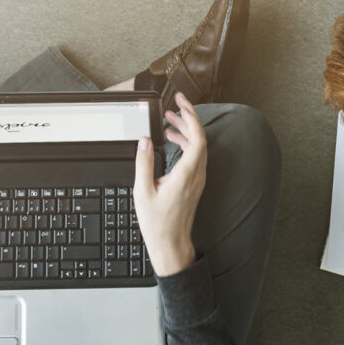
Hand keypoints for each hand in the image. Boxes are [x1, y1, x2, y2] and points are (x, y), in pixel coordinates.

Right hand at [133, 93, 206, 276]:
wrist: (170, 243)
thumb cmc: (158, 223)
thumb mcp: (143, 191)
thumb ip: (144, 163)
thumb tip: (145, 141)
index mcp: (187, 173)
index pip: (197, 136)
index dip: (191, 115)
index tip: (182, 101)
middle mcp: (197, 174)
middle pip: (199, 137)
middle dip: (187, 117)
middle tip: (174, 105)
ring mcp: (197, 178)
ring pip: (198, 146)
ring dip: (185, 130)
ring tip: (168, 121)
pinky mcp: (194, 182)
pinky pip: (195, 156)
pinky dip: (185, 143)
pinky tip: (171, 141)